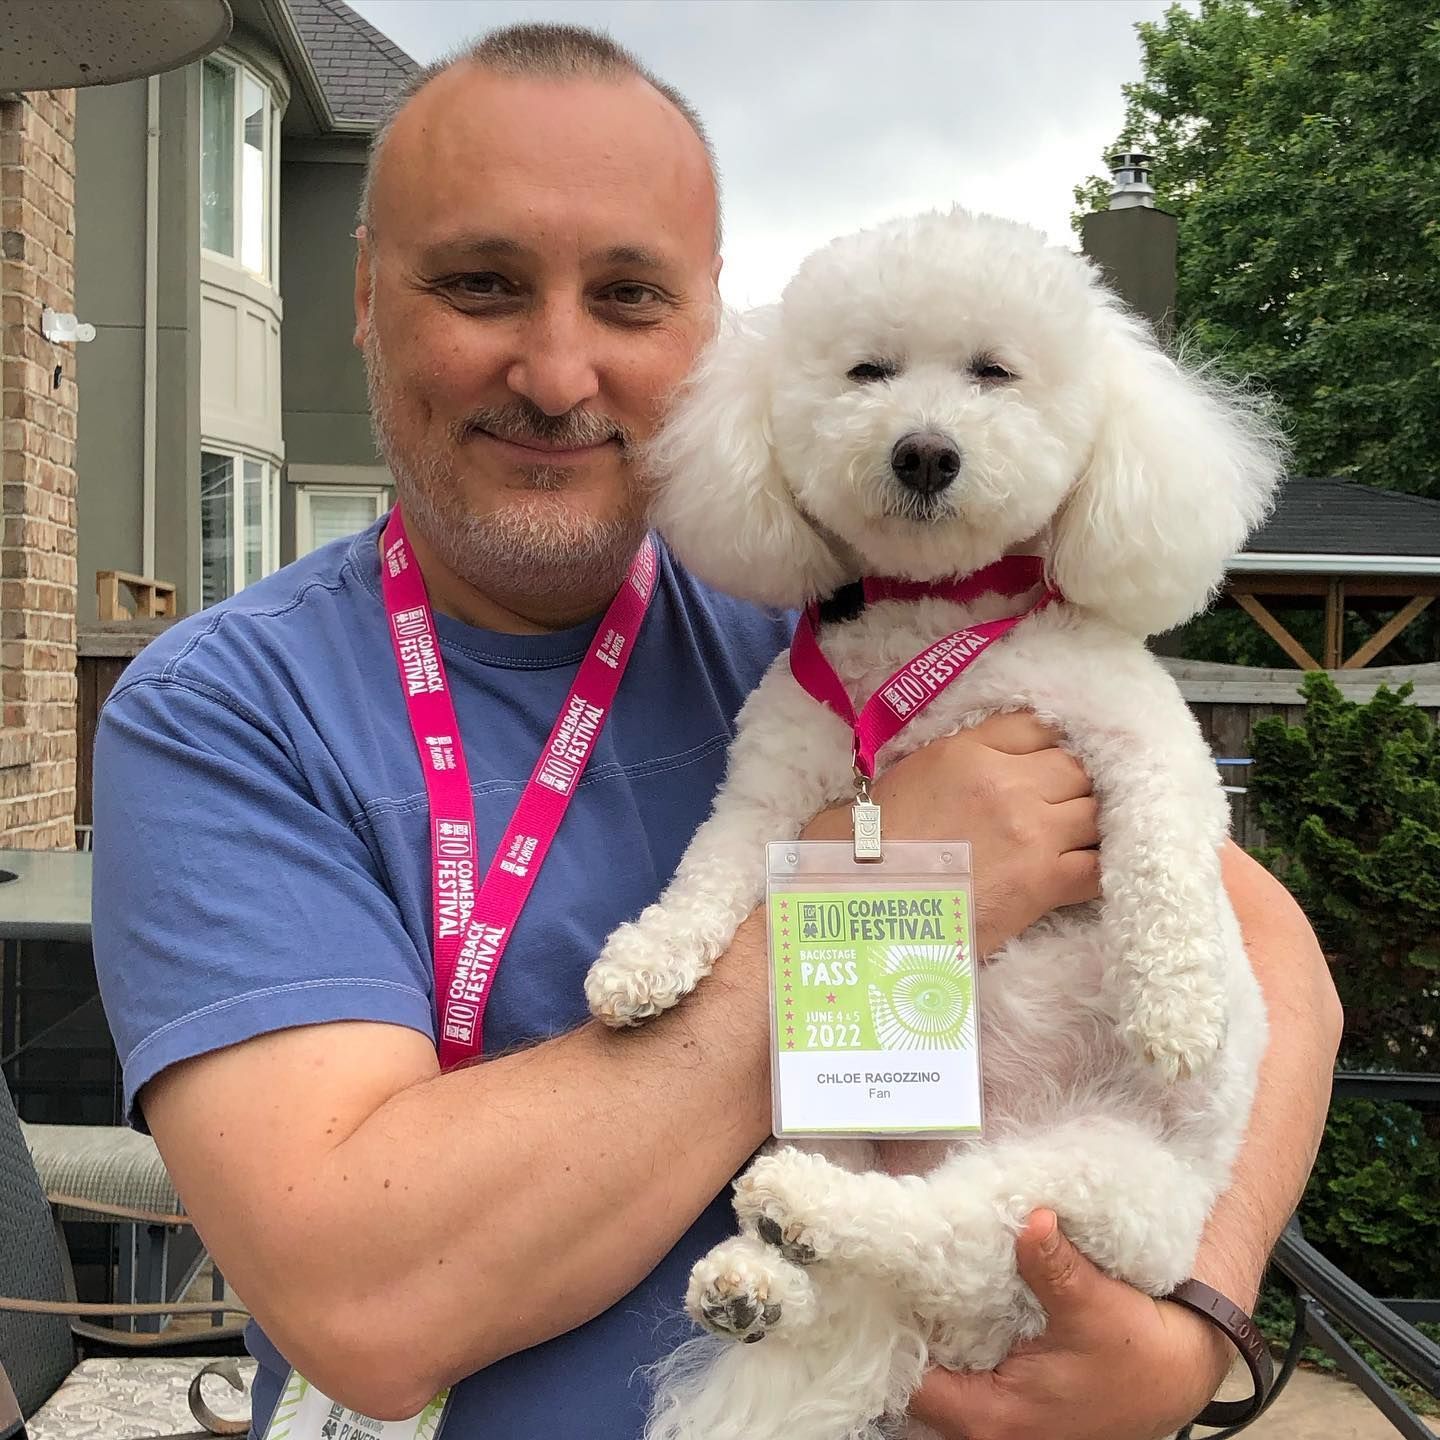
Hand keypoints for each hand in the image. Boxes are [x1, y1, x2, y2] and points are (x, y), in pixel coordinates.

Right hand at [801, 713, 1099, 956]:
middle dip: (1074, 785)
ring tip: (1078, 840)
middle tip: (1062, 807)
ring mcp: (1031, 832)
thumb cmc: (868, 846)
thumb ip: (952, 758)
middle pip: (1076, 767)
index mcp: (967, 752)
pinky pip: (1097, 867)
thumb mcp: (904, 776)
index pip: (1037, 727)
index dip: (1048, 746)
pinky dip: (1100, 868)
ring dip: (1091, 825)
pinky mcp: (1042, 882)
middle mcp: (1006, 783)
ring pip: (1096, 812)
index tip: (1046, 764)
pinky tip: (1089, 874)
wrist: (860, 907)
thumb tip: (978, 765)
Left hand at [911, 1211, 1233, 1439]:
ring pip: (942, 1381)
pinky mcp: (1014, 1409)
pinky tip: (956, 1303)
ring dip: (935, 1336)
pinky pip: (965, 1380)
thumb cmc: (1138, 1356)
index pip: (911, 1380)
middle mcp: (989, 1432)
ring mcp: (1001, 1425)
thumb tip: (1033, 1220)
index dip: (893, 1329)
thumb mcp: (1093, 1305)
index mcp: (992, 1418)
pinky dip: (958, 1345)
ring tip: (924, 1281)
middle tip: (900, 1271)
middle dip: (910, 1328)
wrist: (1178, 1375)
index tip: (885, 1282)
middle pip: (919, 1381)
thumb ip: (1052, 1264)